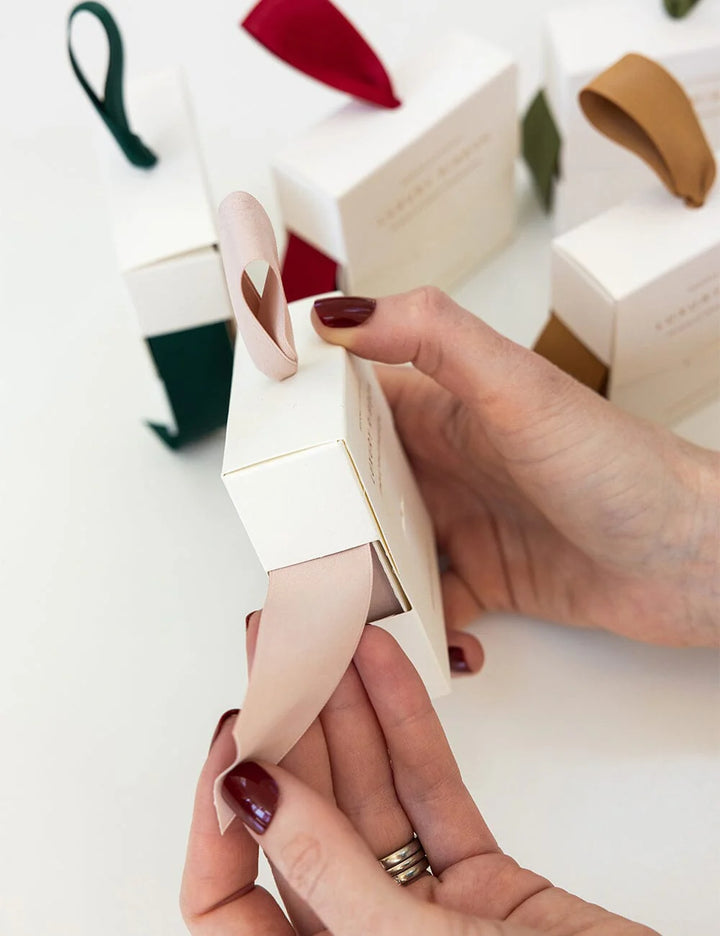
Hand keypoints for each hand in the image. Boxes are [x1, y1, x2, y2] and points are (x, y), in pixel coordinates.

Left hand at [181, 626, 658, 934]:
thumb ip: (330, 876)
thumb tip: (254, 801)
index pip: (226, 905)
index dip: (216, 819)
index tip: (234, 741)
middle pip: (302, 825)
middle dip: (286, 732)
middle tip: (275, 656)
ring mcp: (422, 911)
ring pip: (367, 795)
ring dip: (348, 712)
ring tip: (327, 642)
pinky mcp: (481, 880)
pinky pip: (431, 791)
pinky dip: (410, 727)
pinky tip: (387, 672)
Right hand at [311, 290, 719, 652]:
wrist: (694, 557)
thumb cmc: (615, 465)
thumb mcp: (516, 388)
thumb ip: (429, 336)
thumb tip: (331, 311)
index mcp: (444, 406)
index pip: (352, 399)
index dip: (303, 415)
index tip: (258, 445)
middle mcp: (446, 463)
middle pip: (356, 483)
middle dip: (319, 514)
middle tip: (288, 549)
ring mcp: (464, 523)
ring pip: (382, 549)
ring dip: (361, 577)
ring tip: (335, 609)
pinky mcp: (487, 579)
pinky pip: (428, 604)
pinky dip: (416, 626)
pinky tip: (421, 641)